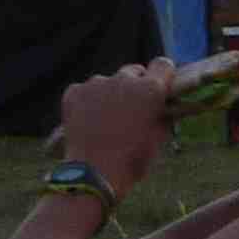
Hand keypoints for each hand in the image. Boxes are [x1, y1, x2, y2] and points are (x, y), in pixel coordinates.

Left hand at [53, 63, 173, 204]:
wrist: (94, 174)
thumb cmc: (132, 160)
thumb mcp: (157, 139)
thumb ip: (162, 116)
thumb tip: (164, 108)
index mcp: (150, 89)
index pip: (163, 65)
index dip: (162, 76)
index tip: (158, 87)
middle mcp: (124, 79)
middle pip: (133, 71)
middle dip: (134, 85)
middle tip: (130, 108)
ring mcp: (97, 83)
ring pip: (107, 82)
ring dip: (109, 94)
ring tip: (105, 119)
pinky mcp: (75, 92)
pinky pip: (84, 91)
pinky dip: (87, 102)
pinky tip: (87, 121)